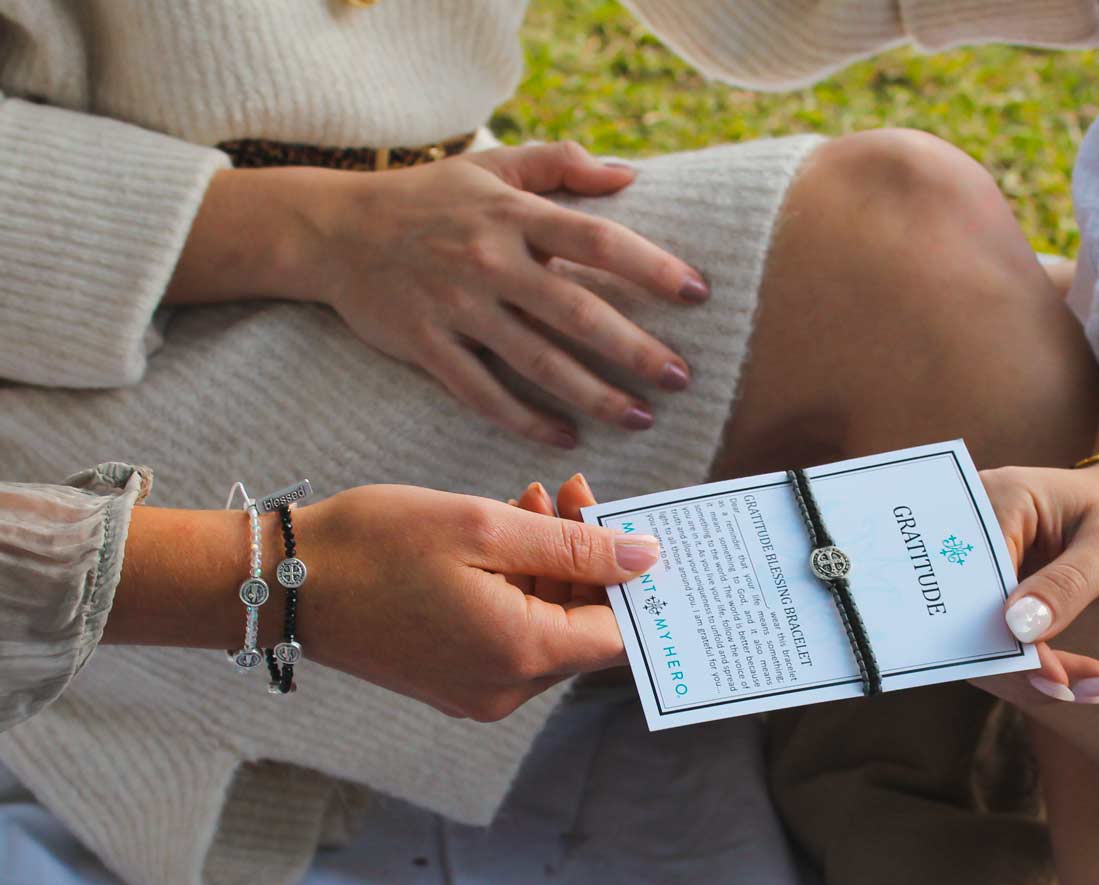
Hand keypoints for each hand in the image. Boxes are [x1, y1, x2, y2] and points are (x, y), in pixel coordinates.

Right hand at [292, 483, 655, 720]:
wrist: (282, 581)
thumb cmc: (374, 545)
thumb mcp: (483, 527)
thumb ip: (575, 545)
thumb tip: (646, 559)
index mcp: (520, 654)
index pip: (617, 632)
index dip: (631, 578)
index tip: (625, 524)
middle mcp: (506, 689)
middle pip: (583, 628)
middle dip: (587, 558)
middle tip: (568, 490)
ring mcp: (478, 690)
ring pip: (548, 627)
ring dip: (551, 565)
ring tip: (529, 501)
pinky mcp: (455, 680)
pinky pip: (512, 635)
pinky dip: (518, 587)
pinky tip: (502, 535)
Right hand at [317, 142, 709, 445]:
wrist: (334, 230)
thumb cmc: (426, 198)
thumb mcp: (491, 167)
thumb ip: (560, 166)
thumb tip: (630, 176)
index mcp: (512, 216)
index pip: (597, 241)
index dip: (652, 267)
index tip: (698, 294)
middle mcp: (488, 261)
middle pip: (576, 311)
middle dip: (634, 349)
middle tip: (679, 379)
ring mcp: (455, 307)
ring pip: (536, 361)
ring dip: (593, 395)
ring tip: (639, 418)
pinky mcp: (426, 346)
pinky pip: (484, 393)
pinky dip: (527, 419)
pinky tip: (567, 437)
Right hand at [971, 460, 1098, 706]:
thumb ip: (1067, 585)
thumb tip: (1016, 628)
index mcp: (995, 501)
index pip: (976, 578)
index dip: (1001, 633)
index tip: (1052, 677)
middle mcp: (969, 529)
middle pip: (961, 613)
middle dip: (1013, 665)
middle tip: (1070, 692)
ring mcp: (972, 562)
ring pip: (971, 636)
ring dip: (1023, 673)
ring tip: (1087, 688)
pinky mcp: (984, 589)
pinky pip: (989, 637)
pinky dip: (1027, 665)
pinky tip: (1072, 678)